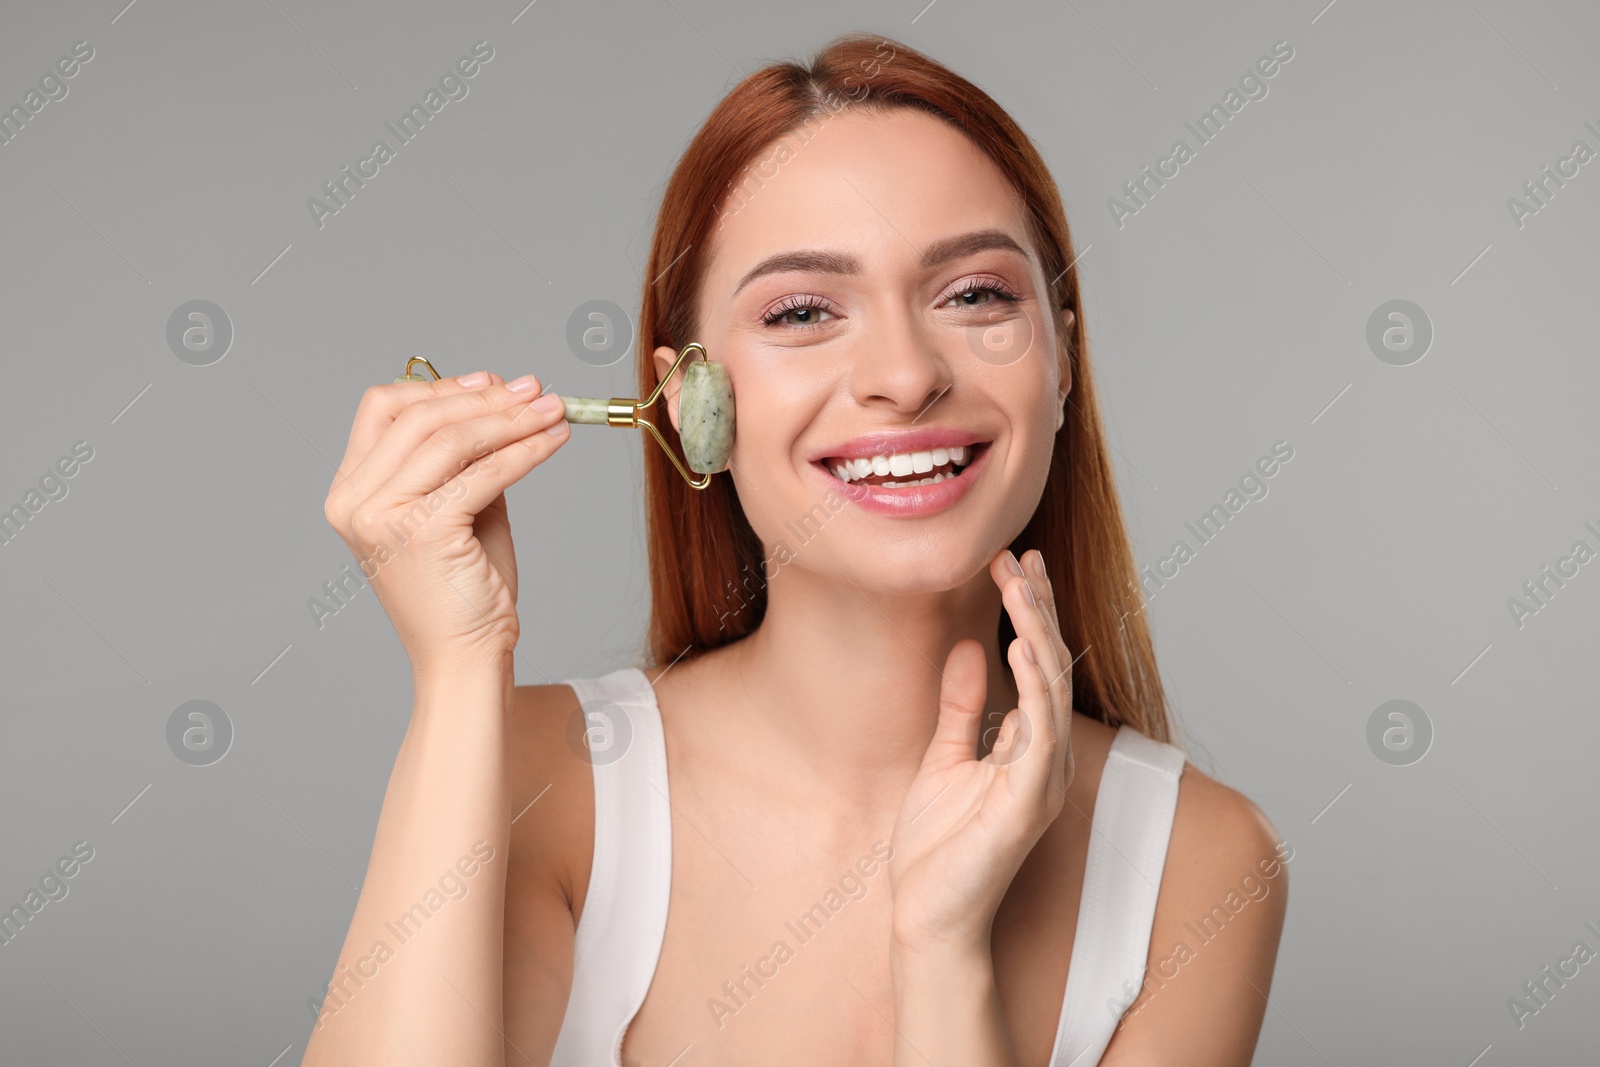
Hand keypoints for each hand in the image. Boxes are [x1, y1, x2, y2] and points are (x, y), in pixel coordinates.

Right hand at [322, 371, 570, 673]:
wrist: (466, 658)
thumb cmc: (465, 591)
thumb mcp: (459, 508)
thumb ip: (465, 459)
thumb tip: (501, 401)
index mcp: (351, 491)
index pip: (383, 409)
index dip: (442, 387)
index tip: (494, 382)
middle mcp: (355, 501)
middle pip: (420, 415)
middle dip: (486, 398)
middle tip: (536, 391)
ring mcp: (382, 517)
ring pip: (453, 438)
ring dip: (511, 419)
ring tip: (553, 411)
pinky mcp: (422, 531)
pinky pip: (485, 473)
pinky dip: (526, 452)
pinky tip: (554, 442)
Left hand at [886, 548, 1075, 955]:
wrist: (927, 915)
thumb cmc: (937, 850)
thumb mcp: (942, 758)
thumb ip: (962, 707)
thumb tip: (974, 647)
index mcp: (1030, 746)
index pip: (1038, 664)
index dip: (1030, 611)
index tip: (1012, 561)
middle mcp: (1047, 757)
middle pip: (1050, 665)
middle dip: (1036, 606)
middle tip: (1015, 555)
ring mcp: (1043, 778)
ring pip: (1051, 687)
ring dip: (1036, 630)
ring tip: (1018, 582)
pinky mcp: (1029, 800)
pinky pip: (1040, 731)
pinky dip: (1033, 685)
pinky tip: (1018, 644)